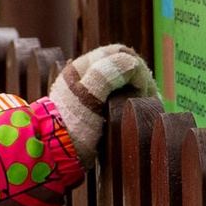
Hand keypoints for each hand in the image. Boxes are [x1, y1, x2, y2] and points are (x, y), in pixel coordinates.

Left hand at [49, 41, 159, 156]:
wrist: (54, 152)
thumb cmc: (71, 125)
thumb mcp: (88, 96)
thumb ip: (106, 73)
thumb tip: (132, 63)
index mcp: (82, 67)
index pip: (119, 53)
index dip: (137, 67)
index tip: (144, 88)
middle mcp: (86, 75)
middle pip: (122, 65)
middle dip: (140, 78)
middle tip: (150, 98)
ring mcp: (90, 91)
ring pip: (122, 80)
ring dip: (138, 88)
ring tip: (149, 104)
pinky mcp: (95, 107)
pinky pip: (118, 94)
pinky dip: (132, 98)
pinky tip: (139, 109)